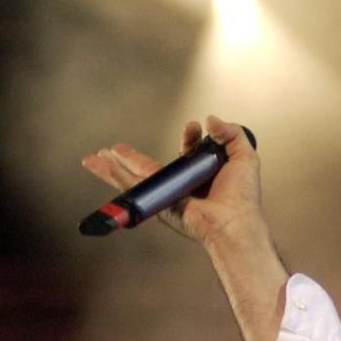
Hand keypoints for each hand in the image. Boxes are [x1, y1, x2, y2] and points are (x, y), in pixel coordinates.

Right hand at [80, 114, 265, 246]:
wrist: (234, 221)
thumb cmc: (243, 196)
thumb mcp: (245, 156)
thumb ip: (231, 133)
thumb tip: (210, 119)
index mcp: (202, 174)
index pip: (188, 151)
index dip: (189, 136)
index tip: (194, 127)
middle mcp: (183, 186)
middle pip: (151, 167)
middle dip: (130, 157)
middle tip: (114, 148)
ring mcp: (169, 195)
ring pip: (135, 177)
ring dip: (113, 166)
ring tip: (95, 156)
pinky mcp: (158, 202)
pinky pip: (134, 186)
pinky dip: (115, 175)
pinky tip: (100, 165)